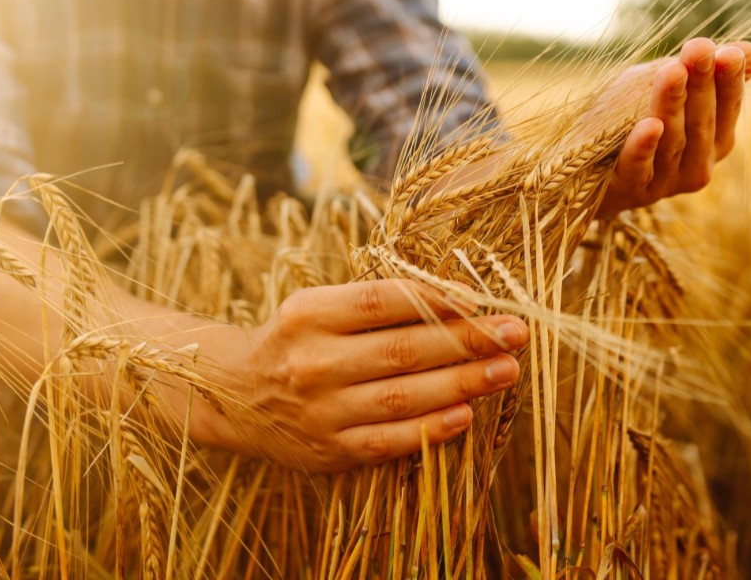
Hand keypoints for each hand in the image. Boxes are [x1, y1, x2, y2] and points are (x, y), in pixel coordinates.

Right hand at [200, 279, 527, 471]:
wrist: (235, 395)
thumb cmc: (296, 340)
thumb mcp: (320, 306)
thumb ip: (378, 302)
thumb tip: (460, 299)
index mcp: (310, 314)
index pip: (384, 301)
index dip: (437, 300)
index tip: (483, 301)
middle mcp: (312, 362)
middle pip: (402, 349)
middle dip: (468, 341)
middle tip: (515, 334)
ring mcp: (320, 410)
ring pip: (402, 397)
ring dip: (462, 384)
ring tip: (506, 371)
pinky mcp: (329, 450)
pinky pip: (388, 440)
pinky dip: (431, 429)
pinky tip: (467, 415)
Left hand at [596, 39, 750, 216]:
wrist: (583, 166)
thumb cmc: (630, 119)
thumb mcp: (665, 87)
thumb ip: (704, 72)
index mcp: (714, 140)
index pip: (728, 107)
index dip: (729, 80)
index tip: (727, 51)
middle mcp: (697, 164)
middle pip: (702, 122)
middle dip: (701, 84)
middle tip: (700, 49)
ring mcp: (665, 181)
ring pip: (672, 141)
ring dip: (672, 105)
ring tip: (673, 71)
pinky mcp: (631, 190)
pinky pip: (639, 168)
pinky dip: (644, 147)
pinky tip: (649, 125)